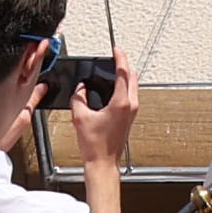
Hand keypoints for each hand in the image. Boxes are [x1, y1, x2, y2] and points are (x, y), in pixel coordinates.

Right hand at [86, 47, 141, 165]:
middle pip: (132, 76)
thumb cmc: (95, 145)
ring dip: (125, 75)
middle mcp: (130, 105)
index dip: (120, 58)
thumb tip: (80, 89)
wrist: (103, 163)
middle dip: (124, 64)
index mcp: (121, 103)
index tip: (116, 49)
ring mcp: (132, 111)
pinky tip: (113, 86)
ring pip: (133, 85)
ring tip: (113, 69)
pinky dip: (124, 86)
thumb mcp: (80, 117)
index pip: (124, 73)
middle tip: (114, 57)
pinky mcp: (130, 116)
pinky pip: (130, 94)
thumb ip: (78, 98)